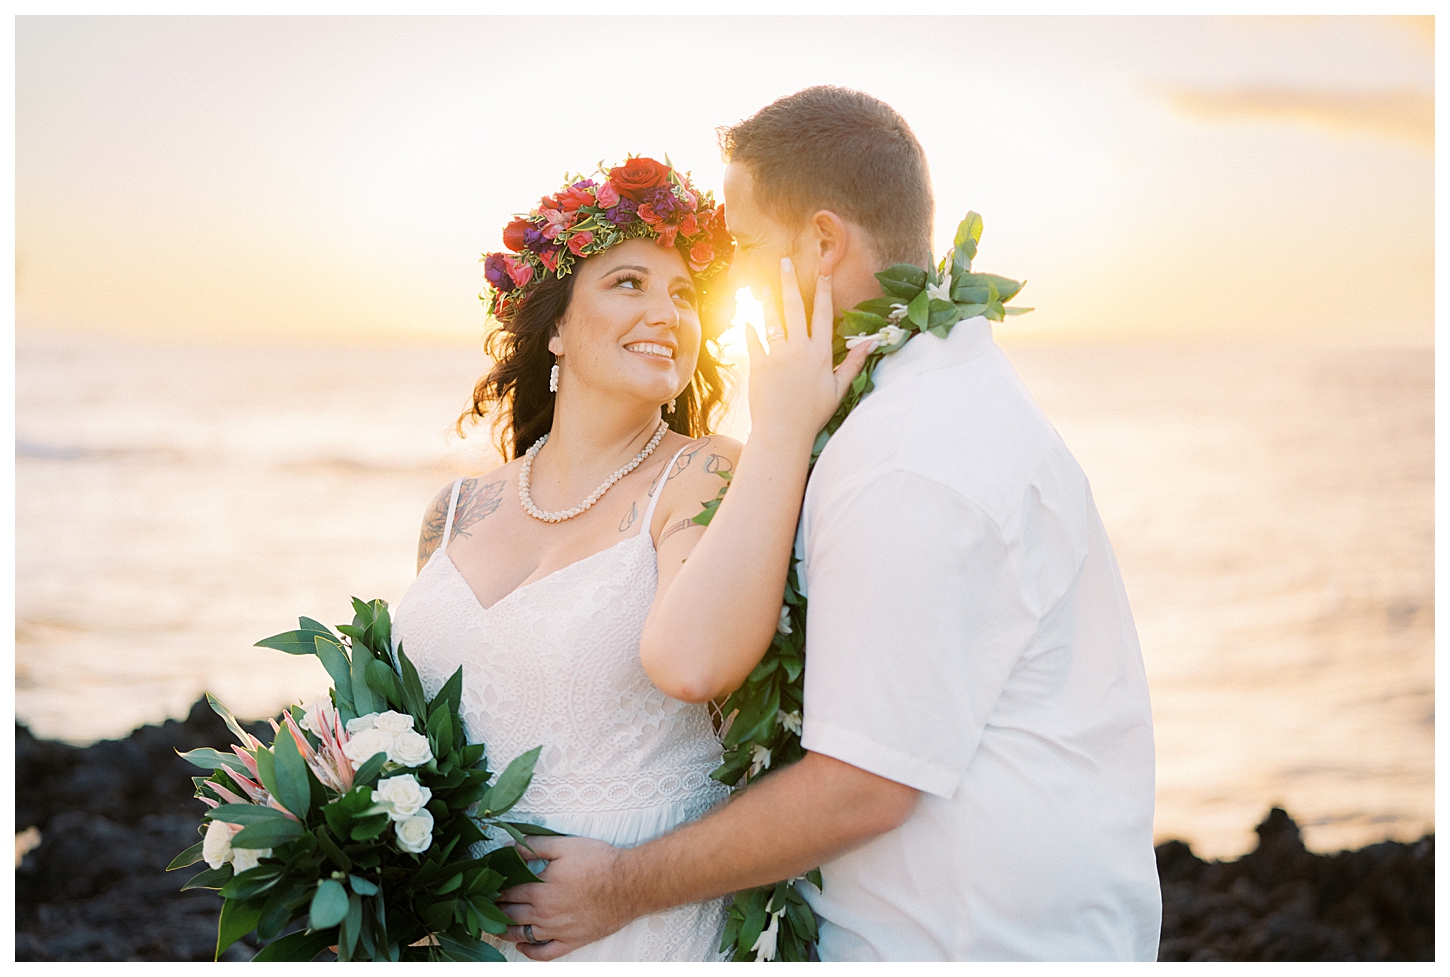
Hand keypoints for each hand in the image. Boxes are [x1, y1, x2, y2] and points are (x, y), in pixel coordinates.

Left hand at [495, 835, 632, 960]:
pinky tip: (522, 945)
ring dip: (505, 930)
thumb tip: (511, 846)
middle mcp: (544, 913)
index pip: (508, 892)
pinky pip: (544, 953)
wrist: (629, 885)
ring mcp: (557, 930)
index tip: (486, 887)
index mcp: (540, 889)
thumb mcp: (565, 845)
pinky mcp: (571, 941)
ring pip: (522, 934)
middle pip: (510, 914)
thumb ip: (535, 845)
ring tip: (495, 924)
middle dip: (495, 909)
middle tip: (485, 905)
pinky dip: (529, 951)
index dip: (494, 889)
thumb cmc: (599, 862)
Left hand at [745, 258, 873, 445]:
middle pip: (795, 307)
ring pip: (771, 319)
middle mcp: (799, 349)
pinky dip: (749, 328)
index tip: (823, 269)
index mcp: (820, 353)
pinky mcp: (758, 365)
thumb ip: (853, 363)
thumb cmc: (813, 414)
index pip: (823, 314)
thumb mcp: (839, 390)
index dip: (824, 290)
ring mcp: (777, 355)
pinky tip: (746, 316)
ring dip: (766, 298)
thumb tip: (871, 342)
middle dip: (790, 282)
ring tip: (761, 282)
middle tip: (784, 261)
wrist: (784, 433)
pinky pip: (753, 340)